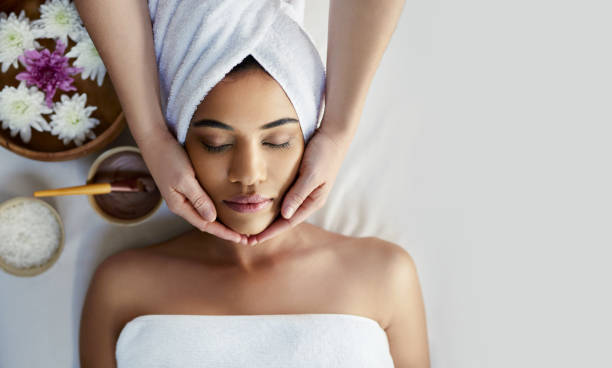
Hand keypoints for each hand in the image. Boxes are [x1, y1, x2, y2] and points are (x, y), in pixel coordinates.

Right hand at [138, 131, 247, 243]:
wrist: (154, 140)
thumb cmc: (168, 158)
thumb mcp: (185, 179)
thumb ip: (199, 199)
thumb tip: (212, 218)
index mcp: (180, 206)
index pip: (206, 226)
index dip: (224, 234)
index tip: (241, 240)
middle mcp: (181, 204)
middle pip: (206, 223)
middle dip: (225, 231)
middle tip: (245, 237)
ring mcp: (182, 195)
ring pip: (205, 213)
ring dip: (221, 221)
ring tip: (238, 227)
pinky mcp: (185, 186)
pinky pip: (203, 202)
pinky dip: (215, 208)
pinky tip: (225, 208)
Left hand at [247, 125, 348, 244]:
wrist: (334, 134)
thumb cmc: (324, 154)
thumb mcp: (311, 174)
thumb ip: (298, 194)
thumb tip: (285, 215)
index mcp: (313, 202)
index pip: (288, 223)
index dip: (270, 232)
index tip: (253, 240)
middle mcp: (308, 199)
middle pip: (285, 219)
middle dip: (267, 229)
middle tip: (246, 237)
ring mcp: (304, 190)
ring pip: (283, 208)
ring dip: (268, 217)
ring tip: (250, 225)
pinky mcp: (299, 180)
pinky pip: (283, 195)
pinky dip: (271, 202)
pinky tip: (259, 203)